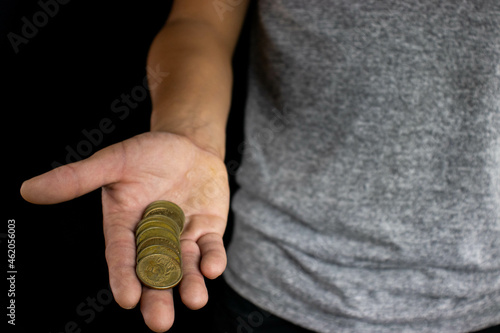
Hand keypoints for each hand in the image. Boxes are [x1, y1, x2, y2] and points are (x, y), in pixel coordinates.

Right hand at [20, 131, 229, 331]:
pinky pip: (211, 249)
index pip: (122, 255)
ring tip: (194, 300)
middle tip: (160, 322)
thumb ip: (78, 178)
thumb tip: (28, 189)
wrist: (188, 145)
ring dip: (190, 284)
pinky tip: (213, 269)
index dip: (124, 276)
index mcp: (125, 226)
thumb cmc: (148, 152)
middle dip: (157, 297)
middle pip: (154, 272)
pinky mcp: (208, 230)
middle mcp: (154, 237)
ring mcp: (183, 236)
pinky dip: (213, 259)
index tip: (128, 299)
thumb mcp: (114, 161)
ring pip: (185, 267)